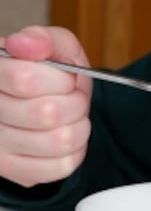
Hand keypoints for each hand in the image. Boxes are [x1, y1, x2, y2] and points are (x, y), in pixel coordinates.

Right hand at [0, 26, 91, 186]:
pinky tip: (62, 134)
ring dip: (78, 125)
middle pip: (46, 113)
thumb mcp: (55, 46)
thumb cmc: (51, 72)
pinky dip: (75, 149)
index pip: (25, 80)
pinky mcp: (13, 171)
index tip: (64, 77)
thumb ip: (44, 40)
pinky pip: (62, 166)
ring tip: (67, 116)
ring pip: (59, 141)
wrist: (53, 100)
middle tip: (69, 97)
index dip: (60, 79)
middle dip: (74, 102)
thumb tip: (24, 44)